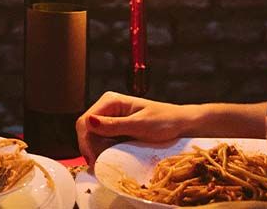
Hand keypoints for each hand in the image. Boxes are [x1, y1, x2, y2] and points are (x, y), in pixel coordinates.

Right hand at [75, 91, 194, 164]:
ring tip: (104, 164)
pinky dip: (103, 152)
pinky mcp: (116, 130)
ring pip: (92, 138)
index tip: (93, 159)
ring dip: (96, 151)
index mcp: (111, 101)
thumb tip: (89, 121)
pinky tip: (108, 159)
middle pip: (86, 130)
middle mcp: (107, 108)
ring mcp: (111, 120)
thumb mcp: (140, 125)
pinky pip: (102, 142)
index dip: (85, 141)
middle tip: (98, 166)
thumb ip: (114, 125)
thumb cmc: (165, 121)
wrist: (181, 125)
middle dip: (89, 148)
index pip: (85, 121)